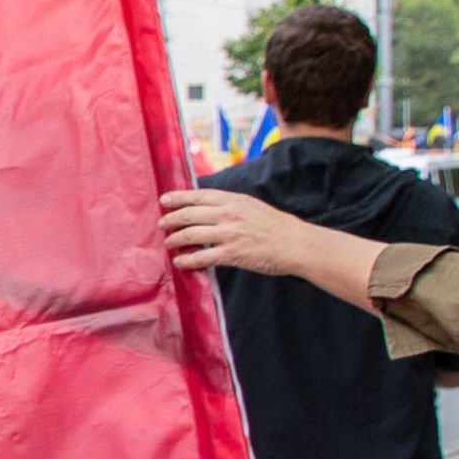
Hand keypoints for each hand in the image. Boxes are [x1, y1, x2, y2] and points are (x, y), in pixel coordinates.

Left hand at [159, 185, 386, 307]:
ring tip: (168, 243)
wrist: (297, 244)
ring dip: (175, 239)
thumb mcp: (253, 207)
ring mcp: (230, 233)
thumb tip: (210, 209)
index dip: (178, 197)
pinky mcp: (233, 253)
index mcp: (235, 200)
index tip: (164, 199)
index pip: (199, 195)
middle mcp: (229, 214)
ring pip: (191, 235)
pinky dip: (187, 260)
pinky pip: (202, 257)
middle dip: (171, 220)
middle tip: (162, 225)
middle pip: (189, 214)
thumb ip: (232, 206)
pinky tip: (180, 262)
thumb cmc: (277, 227)